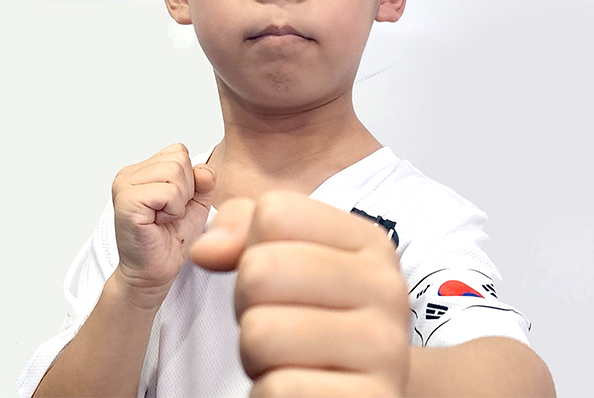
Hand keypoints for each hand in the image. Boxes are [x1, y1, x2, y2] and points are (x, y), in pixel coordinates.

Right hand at [111, 143, 215, 308]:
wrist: (155, 271)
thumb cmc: (172, 238)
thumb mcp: (197, 202)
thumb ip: (204, 180)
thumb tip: (202, 170)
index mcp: (142, 169)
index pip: (179, 151)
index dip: (189, 179)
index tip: (175, 203)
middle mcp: (128, 173)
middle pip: (179, 160)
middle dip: (186, 190)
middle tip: (170, 213)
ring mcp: (124, 185)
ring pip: (175, 172)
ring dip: (179, 201)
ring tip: (164, 217)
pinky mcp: (126, 201)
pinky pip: (168, 192)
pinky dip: (173, 210)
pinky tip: (159, 222)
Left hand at [190, 191, 410, 396]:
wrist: (362, 391)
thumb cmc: (316, 318)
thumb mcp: (288, 258)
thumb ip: (244, 231)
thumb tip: (206, 249)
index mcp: (370, 241)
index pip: (274, 213)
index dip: (251, 248)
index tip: (276, 279)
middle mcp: (387, 287)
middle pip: (260, 270)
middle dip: (247, 305)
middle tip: (276, 324)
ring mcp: (385, 350)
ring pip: (259, 333)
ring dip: (255, 356)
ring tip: (287, 359)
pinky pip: (276, 390)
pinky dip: (267, 396)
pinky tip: (300, 390)